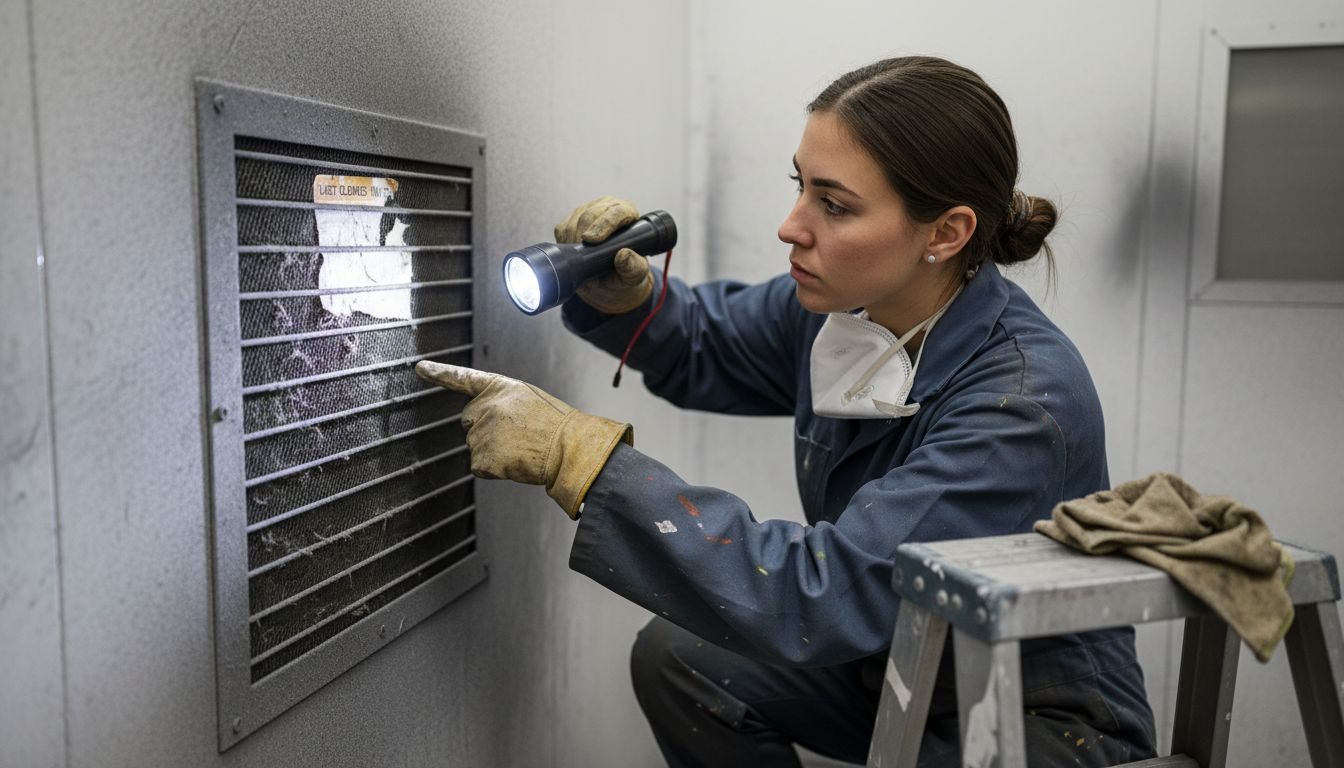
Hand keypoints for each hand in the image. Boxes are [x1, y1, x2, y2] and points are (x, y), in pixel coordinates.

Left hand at [415, 361, 632, 518]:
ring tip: (521, 448)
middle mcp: (485, 406)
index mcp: (499, 387)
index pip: (463, 378)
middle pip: (468, 423)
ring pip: (475, 447)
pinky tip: (515, 462)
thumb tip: (481, 420)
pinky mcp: (483, 457)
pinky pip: (479, 467)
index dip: (440, 373)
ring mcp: (482, 432)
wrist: (569, 448)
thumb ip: (501, 403)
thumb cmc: (554, 425)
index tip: (420, 368)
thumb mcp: (528, 399)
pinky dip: (494, 470)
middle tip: (515, 436)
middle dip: (484, 431)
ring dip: (493, 452)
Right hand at [555, 195, 653, 313]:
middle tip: (582, 256)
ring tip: (582, 259)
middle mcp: (607, 207)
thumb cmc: (625, 271)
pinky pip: (562, 229)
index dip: (603, 224)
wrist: (608, 278)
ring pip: (573, 222)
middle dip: (582, 235)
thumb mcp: (635, 273)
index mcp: (627, 213)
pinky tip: (575, 254)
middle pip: (589, 215)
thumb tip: (623, 255)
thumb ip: (634, 267)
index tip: (592, 240)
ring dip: (573, 242)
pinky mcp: (571, 220)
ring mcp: (587, 211)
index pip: (616, 212)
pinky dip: (564, 244)